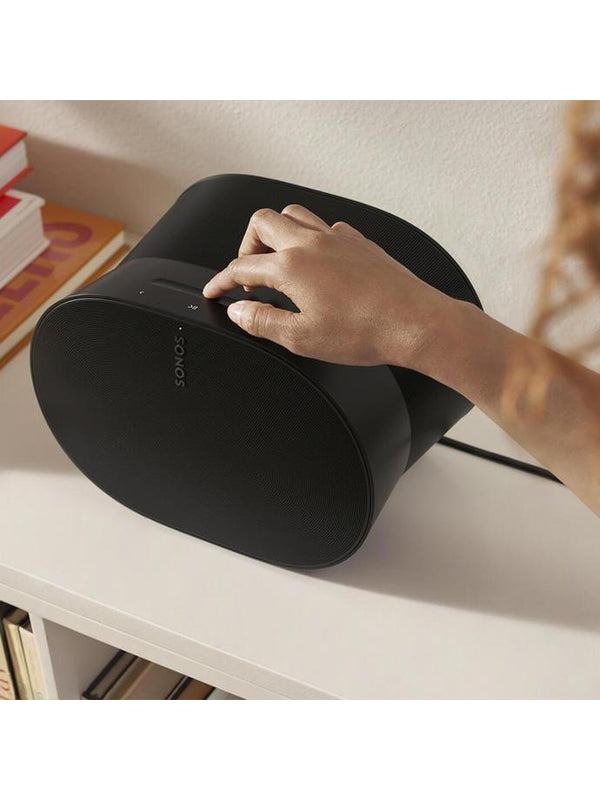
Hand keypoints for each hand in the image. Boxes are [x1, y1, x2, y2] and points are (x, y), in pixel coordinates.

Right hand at [202, 204, 455, 367]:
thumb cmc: (366, 331)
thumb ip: (262, 321)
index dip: (222, 280)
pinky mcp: (360, 242)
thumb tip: (239, 311)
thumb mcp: (302, 339)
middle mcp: (312, 243)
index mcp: (292, 267)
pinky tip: (318, 262)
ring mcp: (337, 238)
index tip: (215, 291)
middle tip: (249, 274)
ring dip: (277, 233)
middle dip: (246, 245)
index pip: (241, 266)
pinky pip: (325, 226)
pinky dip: (311, 238)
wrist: (415, 323)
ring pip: (294, 214)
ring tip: (278, 262)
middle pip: (262, 222)